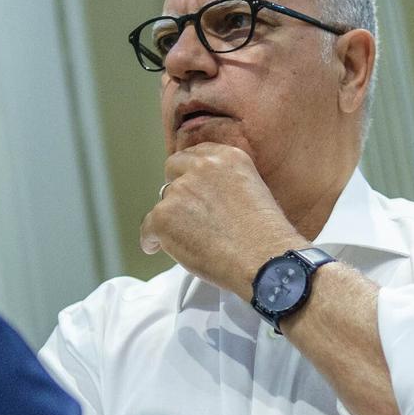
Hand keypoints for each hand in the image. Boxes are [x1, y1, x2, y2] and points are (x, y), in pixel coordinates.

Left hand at [140, 144, 301, 295]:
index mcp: (227, 157)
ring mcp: (180, 191)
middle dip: (176, 189)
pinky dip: (152, 240)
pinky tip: (158, 247)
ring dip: (170, 218)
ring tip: (187, 239)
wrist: (264, 259)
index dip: (190, 173)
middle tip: (184, 211)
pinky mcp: (164, 216)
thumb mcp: (255, 190)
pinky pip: (147, 228)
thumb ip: (227, 184)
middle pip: (173, 170)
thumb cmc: (266, 236)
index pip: (196, 154)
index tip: (190, 185)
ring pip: (163, 203)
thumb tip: (209, 198)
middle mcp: (202, 167)